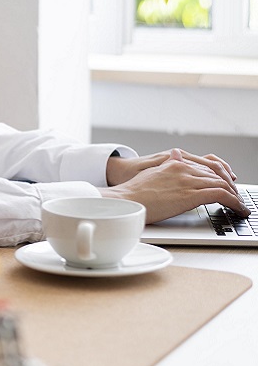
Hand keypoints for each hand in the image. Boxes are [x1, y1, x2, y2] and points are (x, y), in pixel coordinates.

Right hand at [101, 148, 247, 222]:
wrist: (124, 201)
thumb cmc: (132, 191)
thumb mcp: (151, 171)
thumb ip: (167, 166)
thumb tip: (175, 156)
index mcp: (174, 163)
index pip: (206, 166)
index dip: (220, 176)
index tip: (227, 185)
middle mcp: (183, 169)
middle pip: (217, 174)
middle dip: (230, 187)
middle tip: (237, 198)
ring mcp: (187, 181)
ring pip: (222, 184)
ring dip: (235, 196)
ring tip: (240, 206)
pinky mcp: (190, 195)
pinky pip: (221, 195)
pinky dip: (234, 202)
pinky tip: (238, 209)